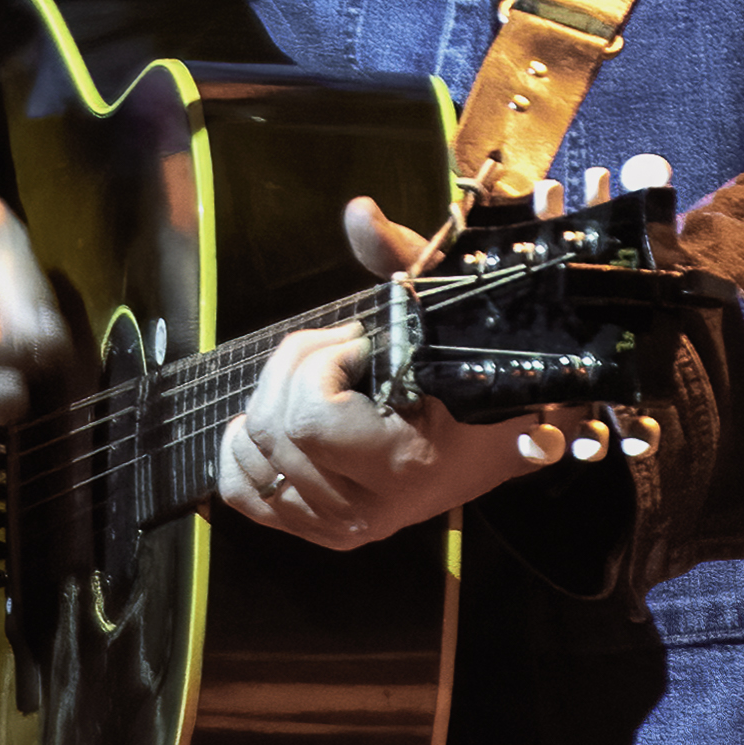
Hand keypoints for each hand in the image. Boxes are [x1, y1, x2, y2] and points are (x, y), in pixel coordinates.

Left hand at [215, 195, 582, 549]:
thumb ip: (399, 259)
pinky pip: (245, 493)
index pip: (309, 420)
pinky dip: (241, 453)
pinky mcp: (319, 531)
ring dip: (273, 397)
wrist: (502, 437)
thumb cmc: (479, 373)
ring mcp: (341, 527)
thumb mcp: (448, 314)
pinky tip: (267, 421)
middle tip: (338, 348)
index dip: (320, 364)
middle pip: (273, 427)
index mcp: (403, 463)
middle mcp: (369, 509)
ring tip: (319, 378)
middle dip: (294, 367)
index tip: (360, 340)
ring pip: (253, 453)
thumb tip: (359, 213)